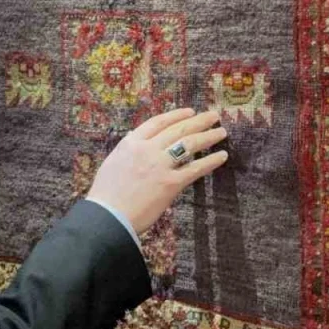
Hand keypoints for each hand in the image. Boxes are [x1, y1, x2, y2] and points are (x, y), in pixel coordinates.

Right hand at [86, 108, 228, 234]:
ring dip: (208, 136)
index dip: (177, 115)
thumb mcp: (113, 162)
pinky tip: (221, 156)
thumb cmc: (106, 194)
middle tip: (214, 116)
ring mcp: (160, 166)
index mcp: (131, 143)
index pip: (159, 122)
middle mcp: (147, 149)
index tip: (190, 112)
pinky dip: (210, 161)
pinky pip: (195, 169)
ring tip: (221, 132)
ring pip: (189, 144)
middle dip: (199, 121)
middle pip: (178, 129)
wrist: (108, 217)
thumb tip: (135, 139)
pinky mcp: (170, 184)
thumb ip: (127, 150)